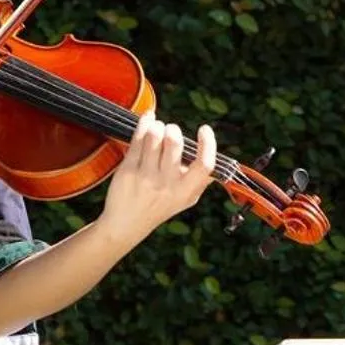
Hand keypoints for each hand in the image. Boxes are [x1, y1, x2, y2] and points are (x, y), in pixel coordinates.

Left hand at [100, 115, 216, 245]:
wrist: (126, 224)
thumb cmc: (160, 206)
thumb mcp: (186, 199)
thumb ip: (201, 180)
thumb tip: (219, 161)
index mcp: (186, 191)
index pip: (204, 165)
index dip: (208, 144)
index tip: (204, 129)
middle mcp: (167, 184)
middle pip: (175, 142)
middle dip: (173, 129)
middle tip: (171, 130)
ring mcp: (146, 177)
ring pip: (154, 136)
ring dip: (157, 126)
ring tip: (157, 129)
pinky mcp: (128, 170)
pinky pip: (138, 139)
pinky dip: (144, 124)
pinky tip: (147, 120)